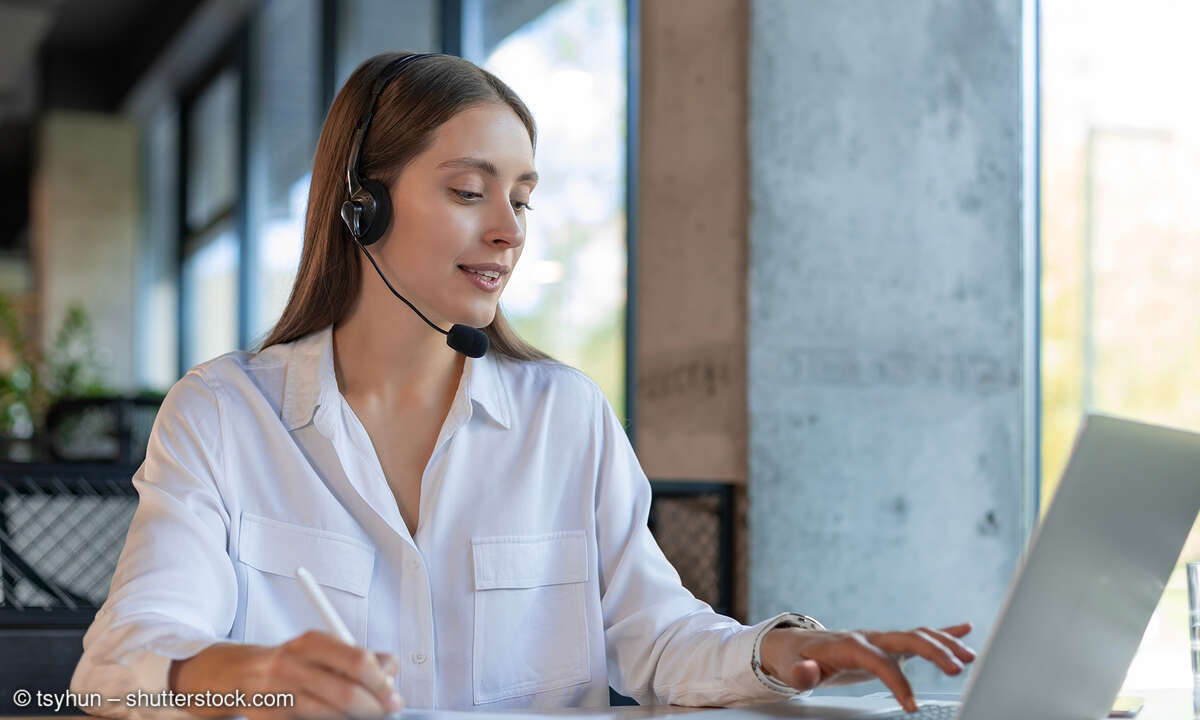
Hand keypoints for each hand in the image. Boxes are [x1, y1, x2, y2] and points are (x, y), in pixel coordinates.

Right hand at [169, 630, 403, 718]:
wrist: (231, 674)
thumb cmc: (285, 662)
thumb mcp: (317, 649)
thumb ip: (354, 656)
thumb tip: (391, 668)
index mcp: (310, 642)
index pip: (356, 658)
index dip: (380, 680)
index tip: (393, 695)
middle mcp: (292, 663)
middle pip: (344, 691)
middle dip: (372, 707)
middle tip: (386, 713)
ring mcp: (277, 692)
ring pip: (327, 713)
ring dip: (353, 719)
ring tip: (363, 718)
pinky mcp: (267, 716)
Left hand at [759, 622, 975, 713]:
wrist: (800, 645)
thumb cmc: (801, 659)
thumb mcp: (796, 669)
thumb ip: (801, 673)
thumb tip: (806, 672)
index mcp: (851, 645)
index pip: (880, 662)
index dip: (897, 682)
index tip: (911, 706)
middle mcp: (871, 638)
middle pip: (908, 638)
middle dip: (935, 652)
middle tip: (958, 669)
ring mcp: (882, 639)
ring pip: (919, 635)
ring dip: (946, 643)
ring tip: (970, 656)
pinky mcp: (889, 644)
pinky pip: (920, 635)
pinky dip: (944, 631)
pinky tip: (966, 629)